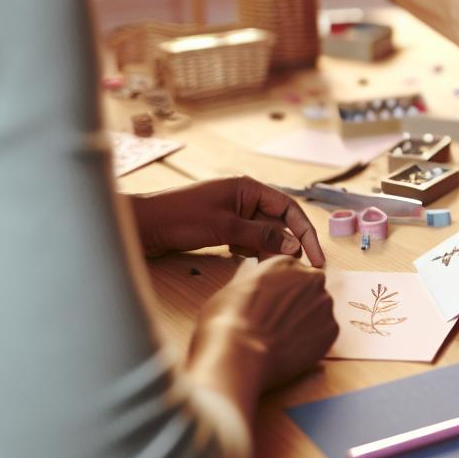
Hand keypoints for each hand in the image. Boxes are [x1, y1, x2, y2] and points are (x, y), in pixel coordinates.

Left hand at [131, 176, 324, 266]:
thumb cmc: (179, 218)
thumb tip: (294, 245)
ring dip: (267, 250)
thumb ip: (262, 236)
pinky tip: (242, 259)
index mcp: (248, 188)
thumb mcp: (225, 228)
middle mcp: (244, 198)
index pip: (289, 209)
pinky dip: (250, 251)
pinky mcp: (221, 227)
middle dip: (285, 245)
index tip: (316, 258)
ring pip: (263, 234)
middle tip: (289, 269)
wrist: (142, 225)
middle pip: (278, 222)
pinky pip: (247, 240)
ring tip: (264, 267)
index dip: (305, 233)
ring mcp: (232, 213)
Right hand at [198, 256, 336, 387]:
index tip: (272, 302)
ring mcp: (324, 304)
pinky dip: (312, 339)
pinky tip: (292, 347)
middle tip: (277, 321)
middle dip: (297, 302)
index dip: (280, 287)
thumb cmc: (228, 321)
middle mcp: (310, 279)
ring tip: (282, 337)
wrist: (240, 356)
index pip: (291, 270)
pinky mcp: (332, 329)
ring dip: (306, 320)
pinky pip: (324, 331)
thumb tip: (250, 268)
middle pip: (309, 287)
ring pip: (318, 309)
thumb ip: (249, 276)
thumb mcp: (232, 288)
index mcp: (286, 264)